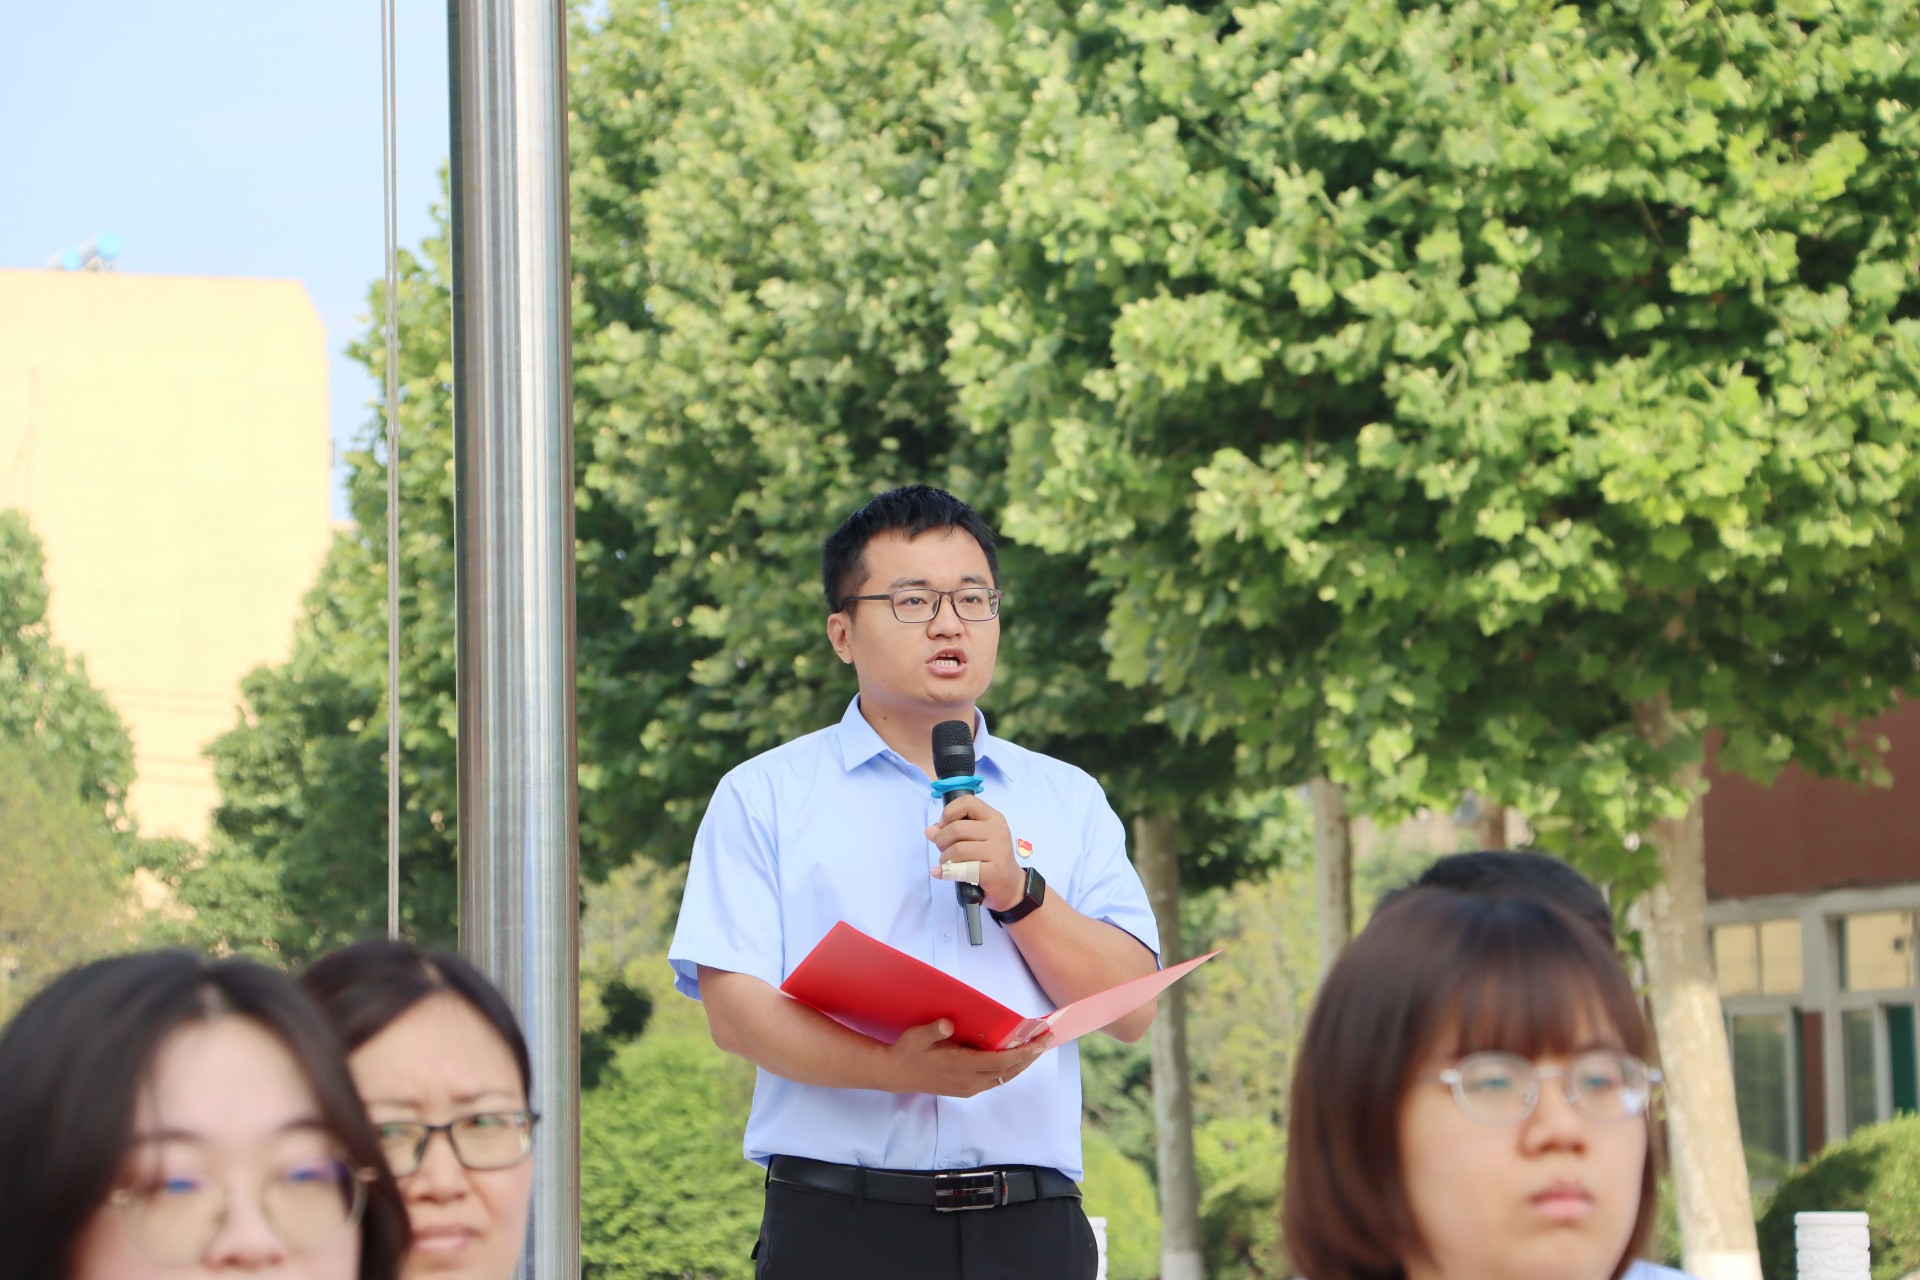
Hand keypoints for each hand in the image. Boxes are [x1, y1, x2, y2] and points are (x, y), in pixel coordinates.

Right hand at [882, 1019, 1052, 1096]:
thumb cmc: (908, 1051)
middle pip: (1009, 1071)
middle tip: (1048, 1039)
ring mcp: (969, 1088)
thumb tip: (948, 1024)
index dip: (1023, 1053)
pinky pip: (995, 1079)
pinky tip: (1016, 1058)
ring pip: (1004, 1077)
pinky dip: (1010, 1068)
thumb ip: (934, 1031)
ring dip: (1022, 1063)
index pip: (1001, 1062)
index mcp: (961, 1067)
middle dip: (1031, 1056)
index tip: (1040, 1041)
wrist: (895, 1074)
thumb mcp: (917, 1037)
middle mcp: (969, 1081)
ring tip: (1037, 1047)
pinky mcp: (966, 1089)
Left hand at [926, 793, 1023, 912]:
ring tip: (946, 863)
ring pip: (958, 849)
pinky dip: (947, 872)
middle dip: (941, 840)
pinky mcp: (994, 872)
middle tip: (943, 850)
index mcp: (993, 818)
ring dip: (945, 858)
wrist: (1010, 886)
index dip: (949, 812)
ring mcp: (998, 851)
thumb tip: (930, 831)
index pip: (967, 802)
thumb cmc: (989, 859)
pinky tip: (941, 873)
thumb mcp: (974, 840)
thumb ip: (952, 831)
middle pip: (957, 828)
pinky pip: (963, 869)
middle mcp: (998, 831)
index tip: (944, 826)